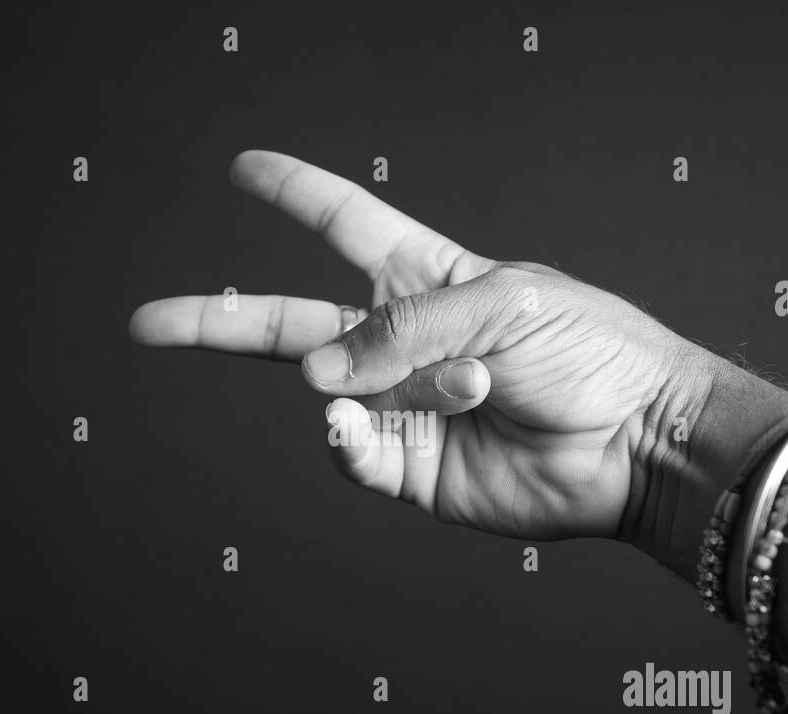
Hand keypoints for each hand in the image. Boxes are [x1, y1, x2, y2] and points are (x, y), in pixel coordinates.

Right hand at [129, 151, 787, 550]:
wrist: (638, 442)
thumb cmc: (590, 352)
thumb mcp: (502, 305)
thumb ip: (405, 328)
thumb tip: (318, 373)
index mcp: (429, 280)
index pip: (345, 224)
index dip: (294, 194)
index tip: (244, 168)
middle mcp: (403, 345)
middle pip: (291, 324)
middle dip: (220, 319)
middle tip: (149, 321)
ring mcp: (402, 409)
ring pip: (329, 393)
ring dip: (373, 387)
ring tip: (459, 392)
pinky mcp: (410, 469)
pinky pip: (350, 453)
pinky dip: (345, 440)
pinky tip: (353, 423)